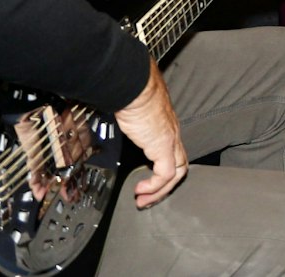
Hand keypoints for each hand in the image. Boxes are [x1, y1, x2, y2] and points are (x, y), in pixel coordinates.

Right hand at [116, 60, 185, 208]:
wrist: (132, 86)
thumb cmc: (129, 94)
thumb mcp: (127, 116)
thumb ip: (123, 127)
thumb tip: (104, 131)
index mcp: (164, 127)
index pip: (173, 154)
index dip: (163, 171)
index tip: (147, 182)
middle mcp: (171, 134)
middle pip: (180, 166)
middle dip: (164, 187)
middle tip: (146, 198)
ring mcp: (170, 140)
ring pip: (178, 173)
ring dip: (160, 191)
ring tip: (143, 200)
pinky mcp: (164, 145)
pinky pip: (166, 174)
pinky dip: (156, 186)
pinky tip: (142, 190)